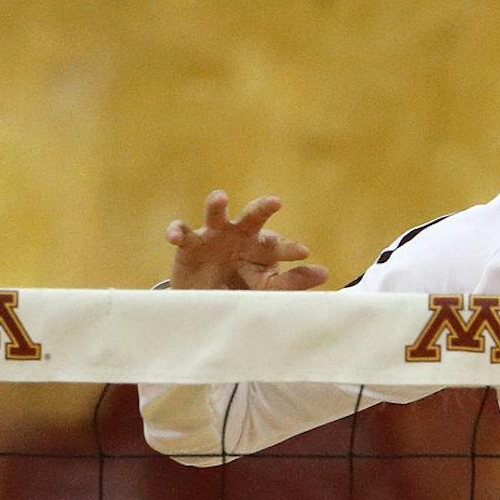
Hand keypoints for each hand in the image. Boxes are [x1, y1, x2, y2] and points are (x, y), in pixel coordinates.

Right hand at [165, 191, 327, 290]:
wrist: (206, 302)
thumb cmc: (243, 290)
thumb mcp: (266, 289)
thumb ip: (292, 282)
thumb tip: (325, 273)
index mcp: (263, 247)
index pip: (279, 245)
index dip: (289, 249)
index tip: (303, 253)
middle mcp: (241, 236)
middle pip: (253, 217)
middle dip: (263, 208)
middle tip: (276, 202)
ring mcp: (214, 236)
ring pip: (216, 214)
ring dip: (217, 204)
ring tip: (221, 197)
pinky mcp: (189, 244)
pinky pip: (182, 233)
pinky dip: (177, 231)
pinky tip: (174, 236)